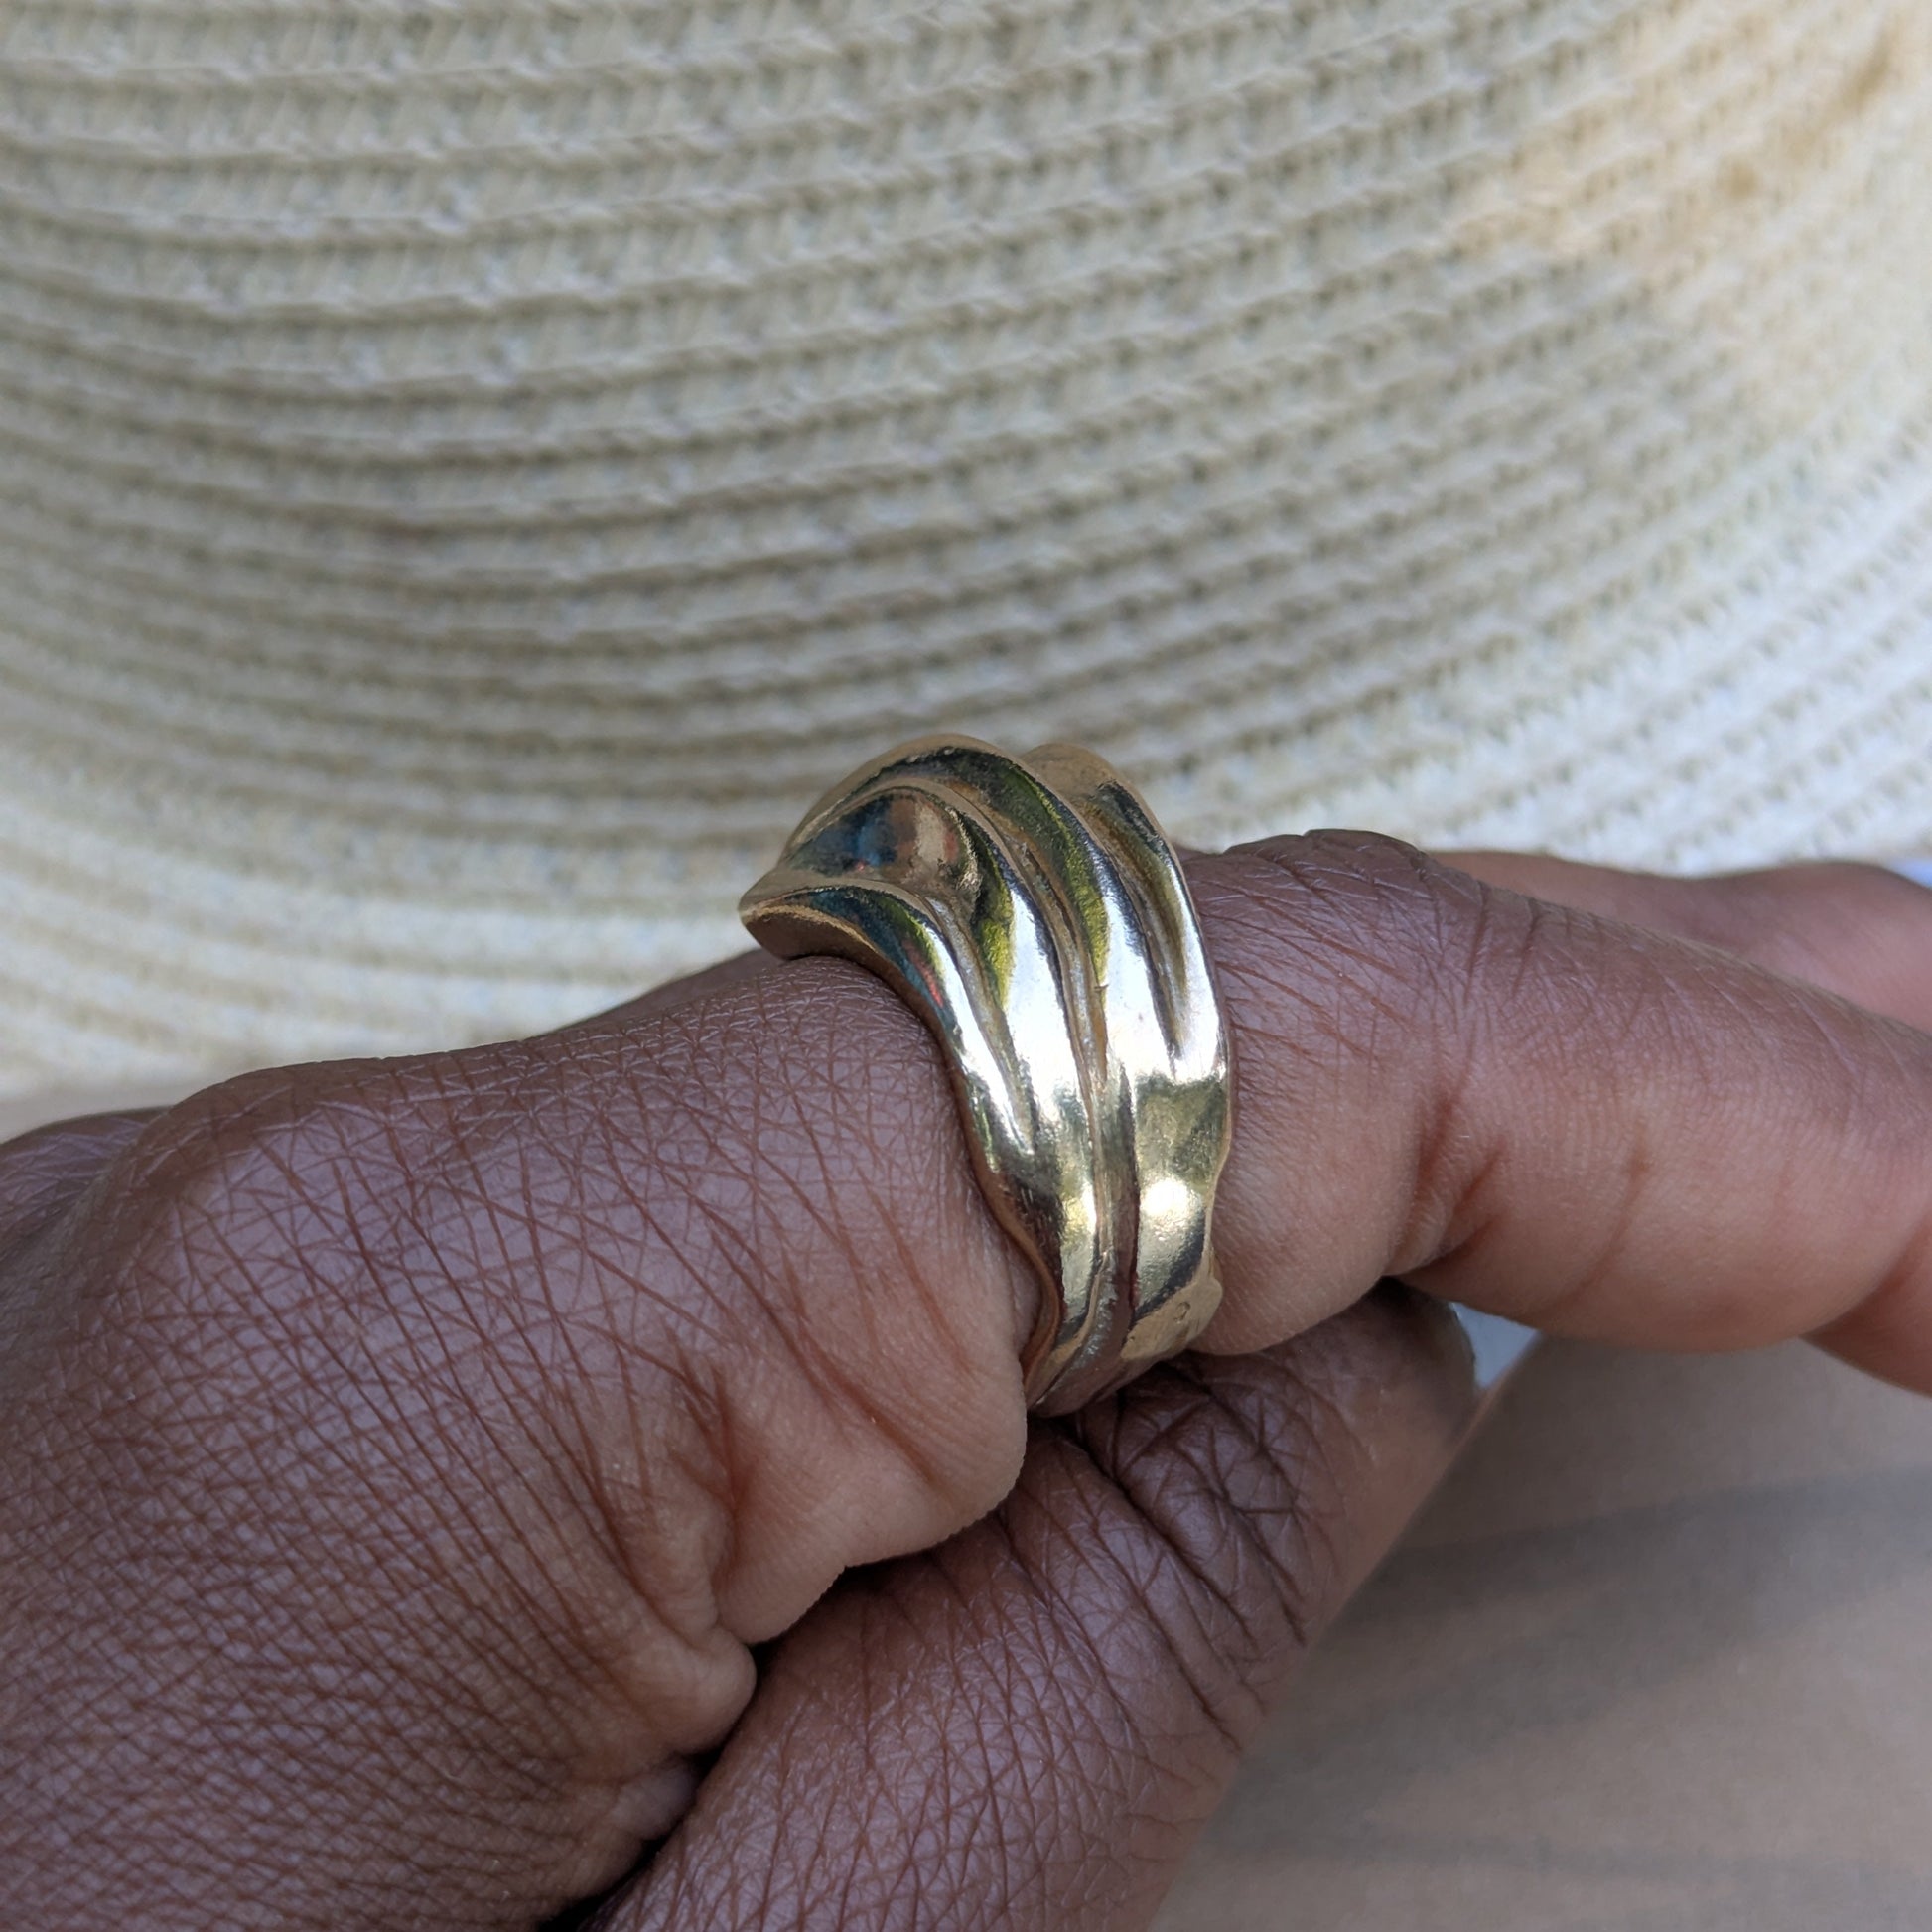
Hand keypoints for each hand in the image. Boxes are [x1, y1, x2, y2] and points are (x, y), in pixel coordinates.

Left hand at [3, 836, 1929, 1930]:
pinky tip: (1247, 1218)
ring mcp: (326, 1185)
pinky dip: (1081, 1165)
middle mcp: (377, 1159)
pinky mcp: (325, 1264)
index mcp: (480, 1325)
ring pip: (952, 1044)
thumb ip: (1095, 1640)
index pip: (1207, 1037)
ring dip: (1320, 1073)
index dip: (1659, 1077)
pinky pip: (800, 1139)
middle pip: (1092, 970)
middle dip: (1549, 1003)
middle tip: (1895, 1029)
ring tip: (1659, 1104)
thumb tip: (1364, 1333)